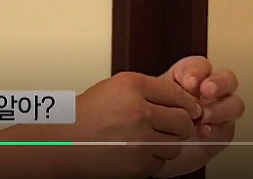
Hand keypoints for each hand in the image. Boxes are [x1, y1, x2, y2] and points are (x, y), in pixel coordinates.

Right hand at [51, 71, 202, 178]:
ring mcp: (139, 140)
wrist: (62, 141)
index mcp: (132, 86)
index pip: (177, 94)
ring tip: (146, 140)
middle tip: (173, 126)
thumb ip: (146, 91)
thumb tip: (183, 102)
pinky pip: (160, 163)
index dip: (188, 103)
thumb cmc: (85, 115)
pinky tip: (135, 152)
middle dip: (181, 125)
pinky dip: (151, 160)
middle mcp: (138, 111)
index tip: (191, 109)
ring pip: (175, 145)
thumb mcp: (113, 88)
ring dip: (165, 144)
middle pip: (183, 121)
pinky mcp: (138, 164)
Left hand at [153, 56, 245, 177]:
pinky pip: (228, 126)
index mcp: (190, 77)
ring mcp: (218, 110)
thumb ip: (162, 91)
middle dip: (218, 83)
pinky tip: (204, 132)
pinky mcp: (222, 131)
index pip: (202, 65)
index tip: (190, 81)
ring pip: (234, 103)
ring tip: (203, 116)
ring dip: (220, 108)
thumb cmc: (154, 118)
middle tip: (206, 91)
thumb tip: (161, 86)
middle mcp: (209, 91)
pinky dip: (217, 129)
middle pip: (227, 79)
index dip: (198, 70)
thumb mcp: (153, 99)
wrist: (156, 146)